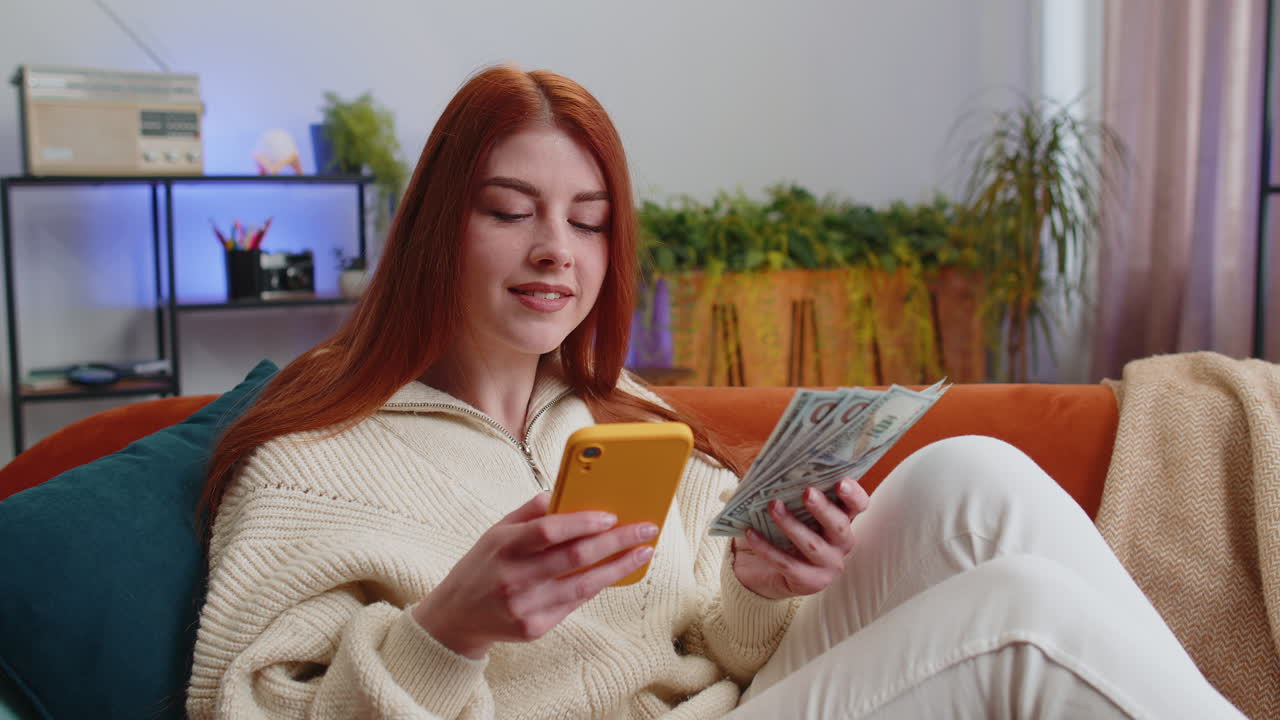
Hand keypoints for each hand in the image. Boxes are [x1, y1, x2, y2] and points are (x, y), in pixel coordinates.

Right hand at [413, 493, 657, 658]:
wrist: (456, 617)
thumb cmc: (483, 565)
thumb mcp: (496, 531)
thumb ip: (531, 511)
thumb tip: (569, 493)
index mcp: (504, 546)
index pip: (548, 530)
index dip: (582, 522)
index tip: (612, 515)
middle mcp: (513, 578)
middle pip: (575, 557)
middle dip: (616, 541)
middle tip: (645, 530)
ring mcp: (525, 607)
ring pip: (583, 584)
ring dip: (618, 566)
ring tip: (642, 552)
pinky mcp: (535, 628)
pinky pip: (575, 603)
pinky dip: (598, 585)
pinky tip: (616, 572)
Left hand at [732, 478, 869, 599]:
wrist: (766, 570)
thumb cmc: (781, 529)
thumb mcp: (790, 508)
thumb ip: (789, 489)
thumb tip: (772, 468)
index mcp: (842, 518)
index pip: (858, 505)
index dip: (853, 495)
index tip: (841, 482)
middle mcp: (841, 543)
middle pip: (839, 525)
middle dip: (823, 508)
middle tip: (807, 492)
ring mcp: (828, 565)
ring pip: (813, 545)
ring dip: (792, 524)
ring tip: (773, 506)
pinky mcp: (808, 582)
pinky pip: (786, 563)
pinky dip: (767, 548)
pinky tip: (750, 533)